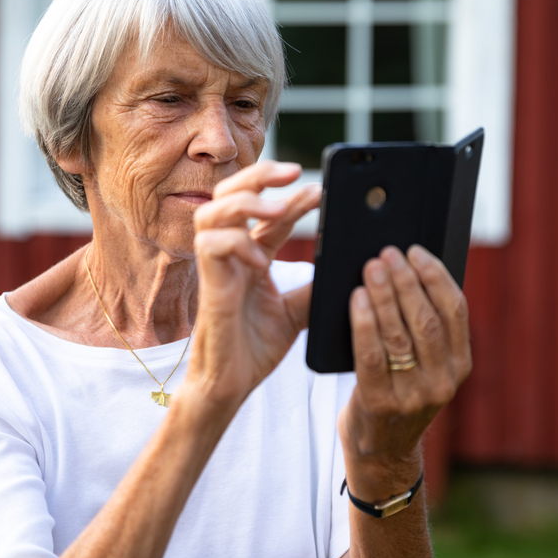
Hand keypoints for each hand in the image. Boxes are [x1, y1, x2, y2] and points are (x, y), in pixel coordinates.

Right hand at [185, 161, 321, 408]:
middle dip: (260, 176)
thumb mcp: (297, 311)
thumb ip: (314, 287)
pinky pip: (211, 246)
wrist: (231, 384)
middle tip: (294, 172)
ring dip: (246, 202)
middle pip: (230, 193)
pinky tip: (260, 260)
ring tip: (278, 208)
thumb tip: (349, 270)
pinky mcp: (207, 285)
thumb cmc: (255, 348)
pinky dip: (236, 243)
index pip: (269, 212)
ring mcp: (216, 267)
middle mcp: (230, 253)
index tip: (321, 191)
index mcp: (250, 254)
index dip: (294, 196)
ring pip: (212, 210)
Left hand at [338, 245, 471, 497]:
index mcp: (460, 365)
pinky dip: (364, 322)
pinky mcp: (381, 403)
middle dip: (405, 280)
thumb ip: (423, 327)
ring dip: (383, 294)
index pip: (455, 310)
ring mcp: (414, 396)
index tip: (416, 251)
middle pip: (426, 318)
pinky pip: (372, 355)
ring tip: (370, 268)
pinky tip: (356, 298)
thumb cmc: (398, 391)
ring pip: (399, 333)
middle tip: (387, 253)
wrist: (380, 450)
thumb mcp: (424, 365)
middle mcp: (443, 381)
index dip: (436, 276)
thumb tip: (406, 270)